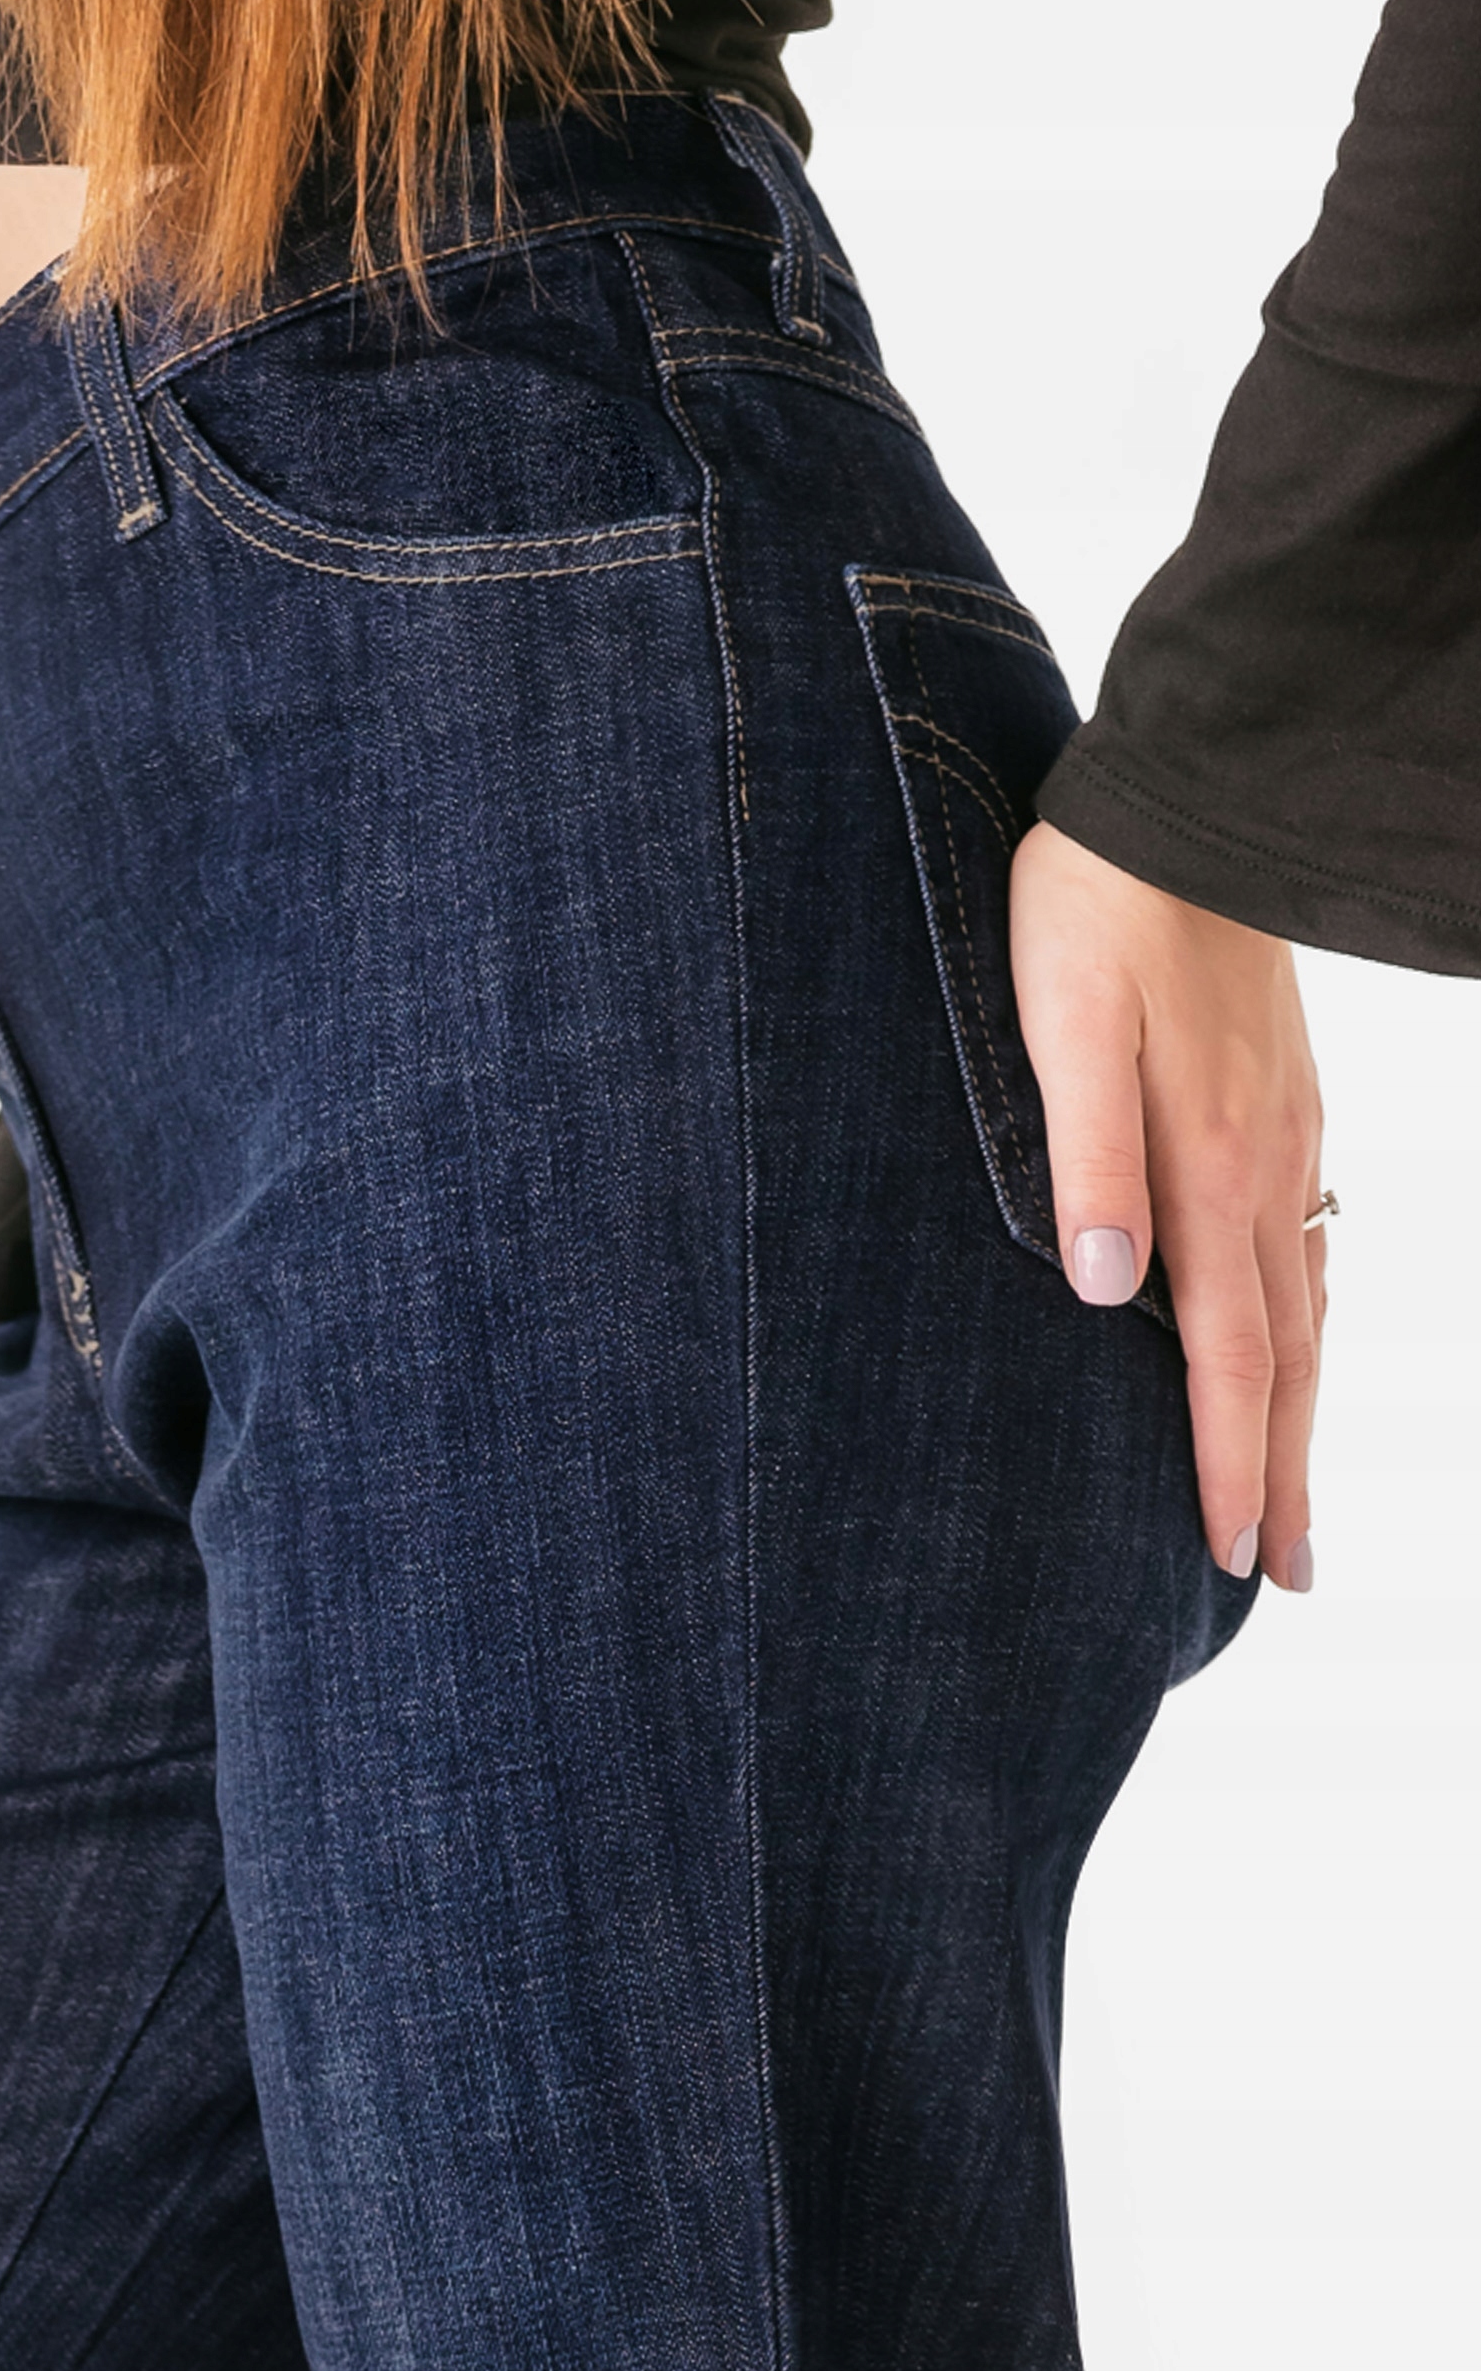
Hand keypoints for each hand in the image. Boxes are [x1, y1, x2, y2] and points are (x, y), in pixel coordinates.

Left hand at [1010, 820, 1324, 1591]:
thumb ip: (1087, 1157)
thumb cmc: (1098, 910)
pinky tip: (1296, 1333)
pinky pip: (1305, 1242)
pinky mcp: (1282, 1100)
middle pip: (1286, 1354)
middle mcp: (1265, 1168)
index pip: (1230, 1356)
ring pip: (1304, 1304)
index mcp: (1211, 1167)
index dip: (1230, 1463)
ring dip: (1297, 1405)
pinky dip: (1305, 1318)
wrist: (1188, 801)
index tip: (1231, 1556)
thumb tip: (1105, 1292)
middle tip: (1282, 1569)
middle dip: (1282, 1470)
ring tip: (1291, 1484)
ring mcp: (1285, 1136)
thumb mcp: (1064, 1026)